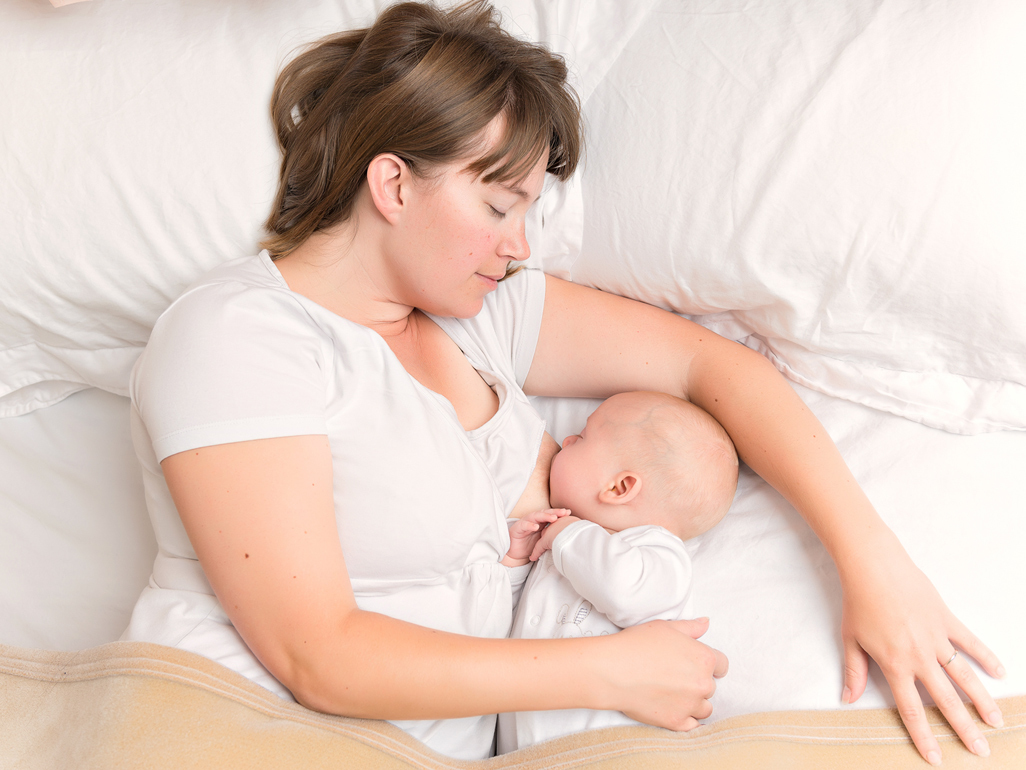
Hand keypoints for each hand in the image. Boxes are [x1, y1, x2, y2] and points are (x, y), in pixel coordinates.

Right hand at [504, 508, 571, 563]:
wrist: (516, 553)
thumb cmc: (530, 545)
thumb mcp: (543, 539)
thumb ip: (551, 534)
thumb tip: (567, 533)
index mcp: (540, 522)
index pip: (550, 515)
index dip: (559, 513)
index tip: (569, 513)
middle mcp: (533, 520)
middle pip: (544, 513)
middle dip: (554, 512)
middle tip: (564, 512)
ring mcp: (525, 523)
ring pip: (535, 516)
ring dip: (544, 516)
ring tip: (553, 518)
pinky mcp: (517, 528)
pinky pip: (524, 525)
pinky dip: (530, 525)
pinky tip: (536, 527)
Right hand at [601, 617, 727, 730]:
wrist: (612, 670)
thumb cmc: (636, 644)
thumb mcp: (665, 627)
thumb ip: (690, 627)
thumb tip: (705, 623)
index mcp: (703, 658)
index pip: (722, 665)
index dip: (709, 664)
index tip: (695, 665)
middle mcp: (702, 683)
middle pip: (710, 687)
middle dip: (696, 682)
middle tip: (675, 677)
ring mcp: (690, 705)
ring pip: (704, 708)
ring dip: (693, 702)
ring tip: (673, 694)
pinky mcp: (676, 722)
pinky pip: (692, 725)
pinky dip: (685, 719)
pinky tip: (673, 709)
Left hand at [839, 537, 1004, 764]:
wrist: (873, 568)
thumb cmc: (859, 602)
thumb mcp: (850, 640)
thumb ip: (854, 672)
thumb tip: (847, 699)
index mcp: (895, 666)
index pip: (912, 710)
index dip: (923, 736)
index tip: (936, 758)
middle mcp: (919, 657)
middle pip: (946, 701)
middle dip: (963, 729)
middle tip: (980, 751)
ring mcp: (936, 639)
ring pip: (964, 677)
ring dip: (981, 701)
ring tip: (995, 723)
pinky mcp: (946, 620)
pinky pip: (969, 642)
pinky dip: (985, 657)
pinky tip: (1000, 672)